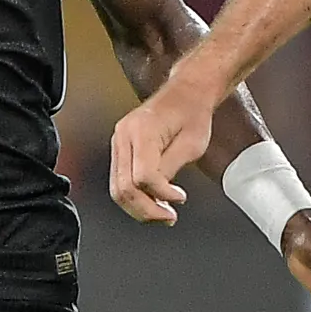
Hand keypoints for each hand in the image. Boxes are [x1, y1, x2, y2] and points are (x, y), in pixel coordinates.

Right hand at [109, 86, 215, 224]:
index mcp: (142, 130)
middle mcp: (124, 135)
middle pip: (124, 187)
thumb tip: (159, 195)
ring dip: (139, 207)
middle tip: (168, 217)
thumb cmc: (192, 112)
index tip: (179, 199)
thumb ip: (171, 169)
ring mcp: (119, 141)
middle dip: (147, 209)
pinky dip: (135, 196)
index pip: (143, 176)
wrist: (186, 94)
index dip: (161, 194)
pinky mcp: (121, 148)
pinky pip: (120, 179)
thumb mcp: (191, 145)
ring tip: (162, 213)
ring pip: (117, 188)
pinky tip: (153, 201)